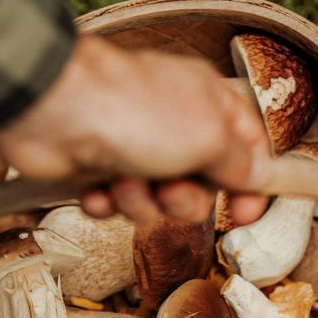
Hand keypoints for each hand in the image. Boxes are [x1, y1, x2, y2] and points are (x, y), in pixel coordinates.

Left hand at [0, 36, 269, 223]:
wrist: (56, 111)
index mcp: (207, 104)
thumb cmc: (136, 111)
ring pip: (156, 202)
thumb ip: (239, 161)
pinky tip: (98, 188)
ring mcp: (134, 149)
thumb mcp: (208, 135)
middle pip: (200, 186)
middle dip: (183, 199)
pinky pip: (117, 206)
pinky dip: (107, 202)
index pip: (246, 148)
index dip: (250, 184)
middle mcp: (173, 125)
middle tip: (169, 187)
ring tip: (123, 180)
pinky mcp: (98, 171)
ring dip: (140, 201)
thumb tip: (260, 176)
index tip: (246, 213)